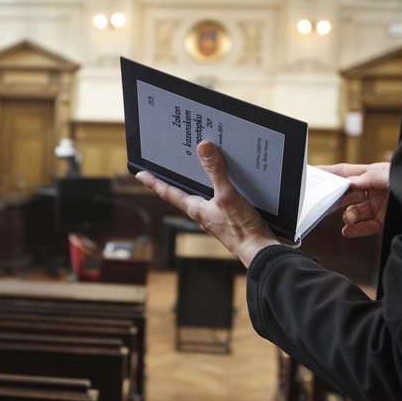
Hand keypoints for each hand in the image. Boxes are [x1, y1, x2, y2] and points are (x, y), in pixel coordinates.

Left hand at [136, 141, 278, 267]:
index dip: (154, 182)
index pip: (169, 193)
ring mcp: (216, 217)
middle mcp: (202, 213)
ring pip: (203, 195)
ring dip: (199, 182)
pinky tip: (230, 180)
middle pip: (184, 193)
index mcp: (196, 209)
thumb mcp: (227, 196)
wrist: (261, 253)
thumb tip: (203, 148)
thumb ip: (215, 171)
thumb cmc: (241, 230)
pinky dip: (220, 187)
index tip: (140, 174)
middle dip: (176, 180)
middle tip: (167, 165)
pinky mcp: (231, 219)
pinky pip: (220, 199)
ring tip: (198, 166)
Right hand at [317, 163, 389, 237]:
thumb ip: (372, 177)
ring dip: (347, 217)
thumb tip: (351, 180)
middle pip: (347, 194)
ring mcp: (378, 205)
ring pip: (354, 212)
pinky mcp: (384, 220)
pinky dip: (356, 230)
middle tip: (325, 204)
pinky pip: (366, 226)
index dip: (329, 173)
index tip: (314, 174)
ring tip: (347, 220)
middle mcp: (374, 190)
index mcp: (374, 174)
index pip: (347, 172)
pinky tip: (349, 230)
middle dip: (336, 200)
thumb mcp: (392, 176)